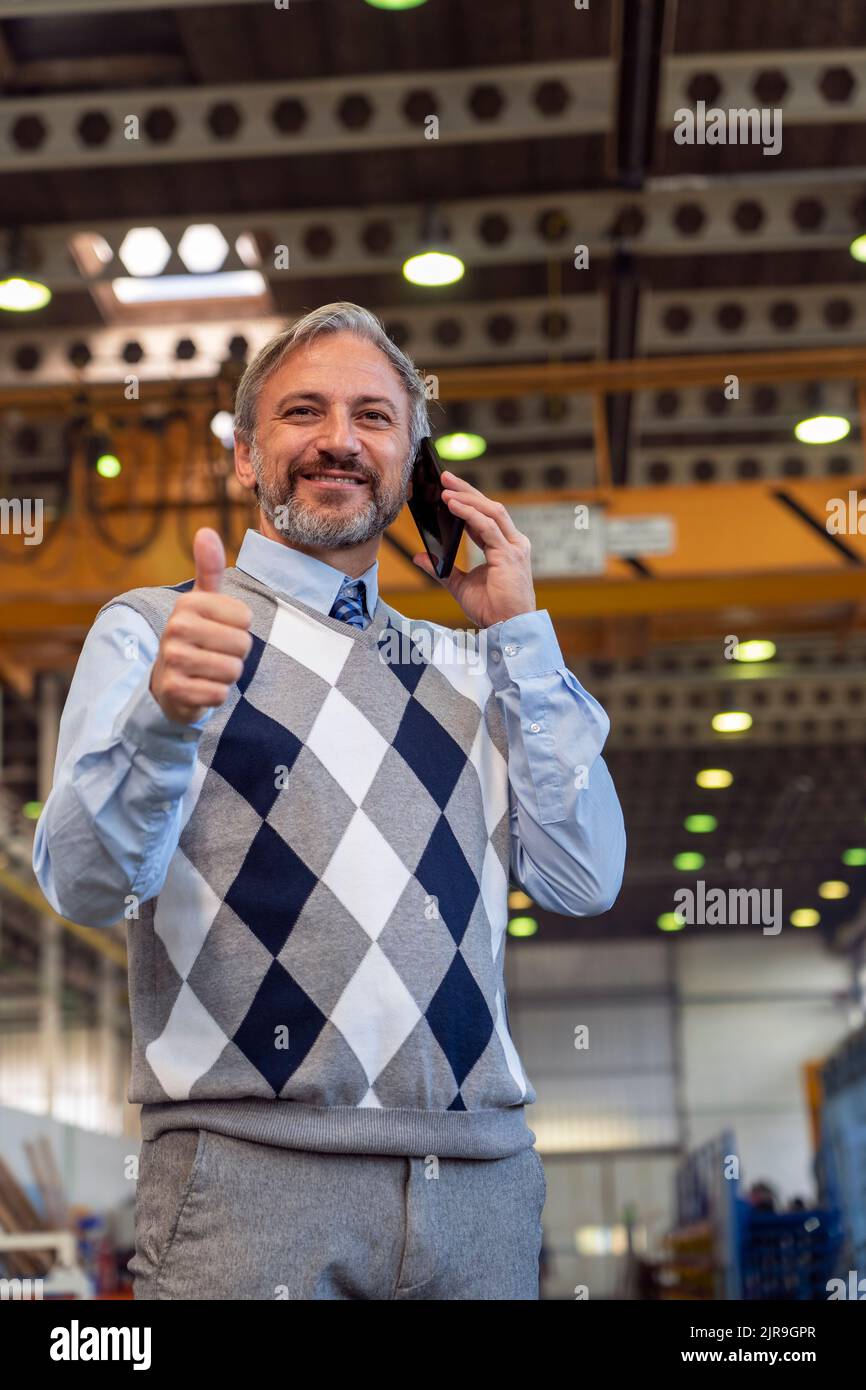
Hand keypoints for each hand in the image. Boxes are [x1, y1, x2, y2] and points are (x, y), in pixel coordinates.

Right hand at [149, 527, 253, 723]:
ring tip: (209, 670)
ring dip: (227, 675)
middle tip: (215, 653)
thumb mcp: (203, 601)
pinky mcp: (174, 690)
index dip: (240, 629)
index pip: (246, 618)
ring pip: (232, 670)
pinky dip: (216, 695)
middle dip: (236, 654)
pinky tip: (200, 688)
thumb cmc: (196, 636)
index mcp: (188, 603)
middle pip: (242, 644)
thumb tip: (205, 531)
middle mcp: (176, 628)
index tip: (219, 630)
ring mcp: (173, 659)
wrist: (168, 682)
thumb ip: (209, 568)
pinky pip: (219, 694)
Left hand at [412, 471, 535, 627]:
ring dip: (467, 497)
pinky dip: (470, 514)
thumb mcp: (460, 586)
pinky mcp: (509, 555)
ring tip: (446, 488)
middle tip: (445, 477)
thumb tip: (420, 556)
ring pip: (491, 511)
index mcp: (504, 547)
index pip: (486, 516)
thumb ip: (441, 569)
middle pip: (490, 506)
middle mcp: (512, 543)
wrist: (508, 629)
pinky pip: (487, 527)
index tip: (448, 489)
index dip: (468, 500)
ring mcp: (513, 547)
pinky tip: (454, 506)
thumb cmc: (492, 610)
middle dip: (467, 490)